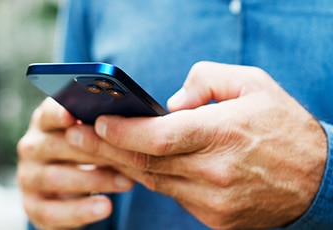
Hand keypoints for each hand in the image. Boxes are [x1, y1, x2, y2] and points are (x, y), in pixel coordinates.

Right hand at [17, 98, 133, 228]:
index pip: (47, 114)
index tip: (73, 116)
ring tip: (126, 183)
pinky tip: (105, 207)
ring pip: (55, 178)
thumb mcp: (90, 139)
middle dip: (92, 150)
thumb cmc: (85, 156)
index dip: (59, 113)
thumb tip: (127, 122)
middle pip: (56, 145)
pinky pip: (53, 211)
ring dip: (94, 180)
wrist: (69, 195)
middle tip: (126, 155)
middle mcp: (31, 147)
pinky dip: (80, 211)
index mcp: (44, 124)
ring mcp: (28, 177)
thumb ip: (99, 128)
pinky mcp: (32, 206)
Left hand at [65, 62, 326, 228]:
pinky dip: (151, 178)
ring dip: (121, 164)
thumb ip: (206, 81)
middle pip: (146, 163)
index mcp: (224, 134)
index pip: (159, 138)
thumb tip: (170, 104)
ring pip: (154, 181)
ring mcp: (213, 201)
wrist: (318, 180)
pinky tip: (132, 164)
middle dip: (104, 149)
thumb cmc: (283, 126)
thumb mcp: (253, 84)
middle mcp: (215, 172)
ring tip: (94, 147)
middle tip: (73, 135)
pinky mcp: (215, 218)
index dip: (122, 132)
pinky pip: (172, 195)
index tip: (96, 122)